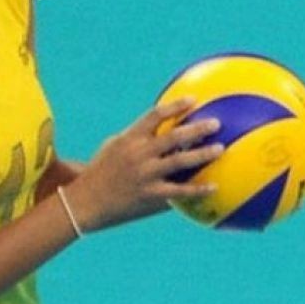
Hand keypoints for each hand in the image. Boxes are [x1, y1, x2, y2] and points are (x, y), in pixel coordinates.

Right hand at [66, 98, 223, 232]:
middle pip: (174, 136)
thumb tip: (159, 131)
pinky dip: (197, 189)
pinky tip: (213, 186)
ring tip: (220, 149)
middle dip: (197, 128)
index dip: (175, 106)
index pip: (155, 115)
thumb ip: (135, 138)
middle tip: (215, 124)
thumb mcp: (112, 148)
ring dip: (202, 154)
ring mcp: (145, 175)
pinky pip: (179, 192)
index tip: (193, 100)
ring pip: (180, 161)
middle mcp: (139, 154)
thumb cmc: (98, 174)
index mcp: (130, 139)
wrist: (84, 203)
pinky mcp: (150, 195)